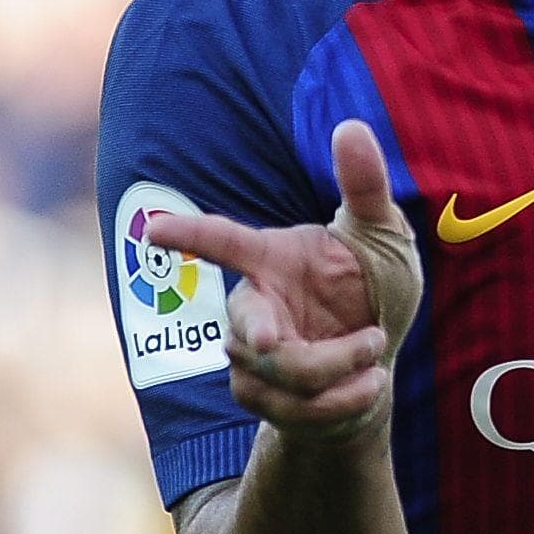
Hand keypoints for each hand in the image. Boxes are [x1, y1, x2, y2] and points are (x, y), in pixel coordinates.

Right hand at [139, 120, 423, 443]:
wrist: (377, 359)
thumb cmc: (374, 286)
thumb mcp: (382, 235)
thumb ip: (364, 185)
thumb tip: (350, 125)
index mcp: (271, 257)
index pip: (220, 241)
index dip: (187, 234)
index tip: (151, 229)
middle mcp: (252, 303)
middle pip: (250, 328)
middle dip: (282, 343)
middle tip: (349, 340)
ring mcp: (249, 353)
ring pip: (277, 373)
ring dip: (337, 373)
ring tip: (378, 359)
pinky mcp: (259, 394)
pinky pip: (290, 409)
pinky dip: (340, 403)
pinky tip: (370, 386)